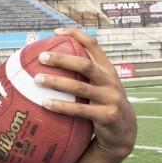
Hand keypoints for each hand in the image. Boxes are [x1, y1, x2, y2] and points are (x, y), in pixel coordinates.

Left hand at [33, 27, 135, 161]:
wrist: (124, 130)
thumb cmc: (102, 103)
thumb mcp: (99, 84)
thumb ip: (83, 74)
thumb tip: (50, 61)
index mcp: (107, 70)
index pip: (93, 45)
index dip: (76, 35)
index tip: (56, 32)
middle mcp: (110, 81)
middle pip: (85, 65)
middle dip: (62, 59)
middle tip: (41, 57)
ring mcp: (111, 98)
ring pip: (80, 88)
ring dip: (56, 83)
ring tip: (37, 80)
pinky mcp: (108, 116)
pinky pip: (80, 110)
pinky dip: (61, 106)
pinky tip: (45, 103)